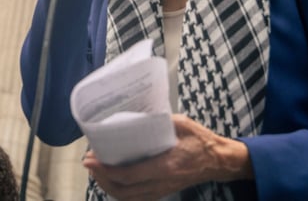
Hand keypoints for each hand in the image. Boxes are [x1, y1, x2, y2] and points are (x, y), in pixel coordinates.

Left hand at [82, 114, 251, 200]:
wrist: (218, 160)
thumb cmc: (199, 139)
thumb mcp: (180, 123)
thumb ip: (158, 121)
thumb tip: (134, 116)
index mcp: (165, 166)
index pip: (129, 175)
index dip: (106, 170)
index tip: (91, 159)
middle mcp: (161, 182)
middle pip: (123, 191)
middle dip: (102, 179)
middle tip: (89, 162)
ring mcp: (162, 190)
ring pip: (128, 198)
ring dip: (108, 186)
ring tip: (97, 171)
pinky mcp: (163, 192)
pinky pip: (136, 199)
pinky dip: (120, 192)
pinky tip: (112, 180)